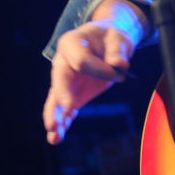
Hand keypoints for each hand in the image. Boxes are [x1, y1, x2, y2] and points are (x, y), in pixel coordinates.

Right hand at [43, 0, 145, 144]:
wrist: (108, 41)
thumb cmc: (110, 36)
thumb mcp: (117, 37)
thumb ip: (117, 50)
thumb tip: (120, 65)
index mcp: (71, 43)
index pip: (81, 60)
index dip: (100, 69)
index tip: (120, 70)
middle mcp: (62, 62)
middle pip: (60, 80)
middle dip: (63, 94)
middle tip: (67, 106)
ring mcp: (65, 80)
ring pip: (57, 100)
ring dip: (57, 116)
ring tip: (54, 134)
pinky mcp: (72, 94)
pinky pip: (66, 110)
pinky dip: (63, 123)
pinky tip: (57, 137)